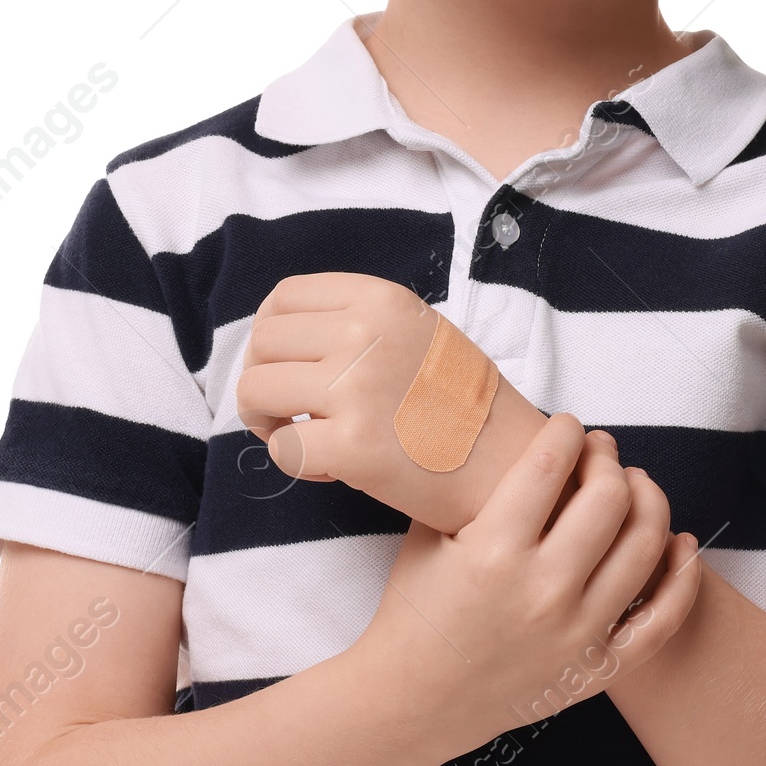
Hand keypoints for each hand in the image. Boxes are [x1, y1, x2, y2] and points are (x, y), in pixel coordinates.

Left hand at [235, 271, 550, 532]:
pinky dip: (295, 463)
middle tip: (291, 411)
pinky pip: (281, 448)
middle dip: (263, 379)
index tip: (285, 363)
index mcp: (381, 299)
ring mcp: (357, 389)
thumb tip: (280, 333)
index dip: (271, 333)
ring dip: (268, 421)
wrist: (511, 463)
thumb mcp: (419, 331)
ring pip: (255, 391)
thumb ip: (360, 322)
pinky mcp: (353, 447)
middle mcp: (365, 334)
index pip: (284, 297)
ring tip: (306, 437)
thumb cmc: (463, 404)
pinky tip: (331, 468)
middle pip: (262, 342)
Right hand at [351, 414, 702, 757]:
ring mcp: (577, 633)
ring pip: (645, 546)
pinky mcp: (597, 668)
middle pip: (608, 497)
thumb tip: (500, 433)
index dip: (566, 431)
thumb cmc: (414, 615)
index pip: (550, 464)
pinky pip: (663, 619)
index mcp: (493, 552)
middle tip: (598, 453)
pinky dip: (682, 576)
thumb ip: (467, 486)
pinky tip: (680, 543)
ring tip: (631, 485)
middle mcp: (542, 590)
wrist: (413, 704)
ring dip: (647, 500)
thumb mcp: (427, 536)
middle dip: (607, 460)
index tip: (566, 425)